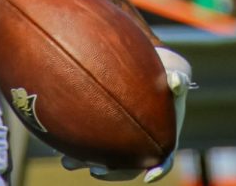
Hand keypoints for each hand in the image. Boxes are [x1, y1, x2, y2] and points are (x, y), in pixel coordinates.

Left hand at [61, 47, 193, 181]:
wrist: (148, 62)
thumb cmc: (165, 68)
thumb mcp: (175, 69)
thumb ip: (178, 76)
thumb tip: (176, 81)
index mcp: (163, 137)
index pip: (163, 159)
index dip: (157, 169)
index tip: (148, 177)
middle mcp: (141, 142)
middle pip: (128, 165)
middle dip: (111, 171)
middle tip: (95, 170)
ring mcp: (121, 136)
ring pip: (104, 156)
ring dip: (86, 162)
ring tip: (67, 162)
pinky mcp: (103, 126)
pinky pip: (89, 138)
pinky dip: (75, 142)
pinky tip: (57, 140)